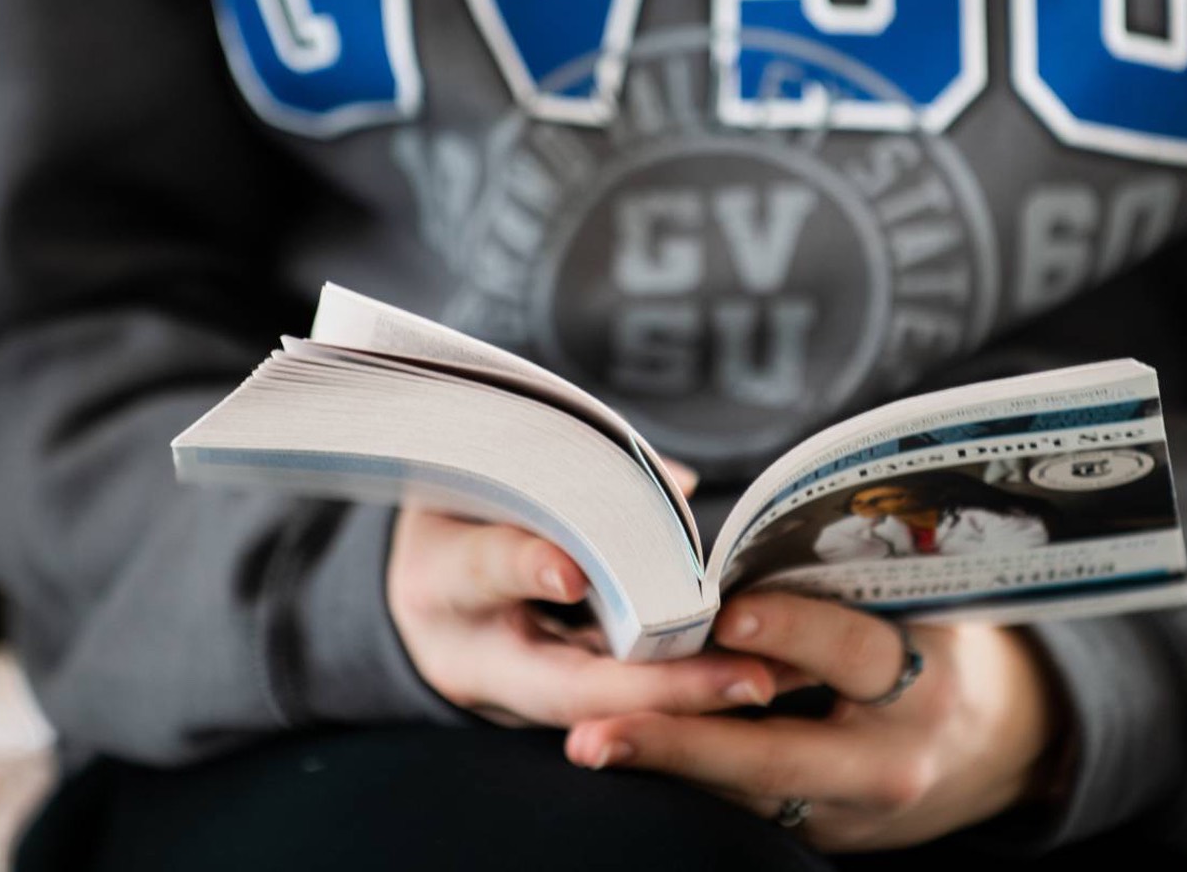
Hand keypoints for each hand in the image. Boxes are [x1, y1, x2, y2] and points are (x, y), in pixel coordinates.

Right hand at [387, 461, 779, 727]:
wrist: (424, 582)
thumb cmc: (463, 504)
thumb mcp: (488, 472)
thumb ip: (566, 470)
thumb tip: (675, 484)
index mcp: (437, 577)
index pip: (481, 569)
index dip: (525, 569)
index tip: (572, 575)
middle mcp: (470, 655)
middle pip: (563, 686)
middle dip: (655, 689)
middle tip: (742, 678)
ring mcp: (508, 699)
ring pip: (599, 713)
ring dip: (684, 706)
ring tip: (761, 683)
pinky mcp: (546, 715)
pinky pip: (616, 714)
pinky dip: (679, 702)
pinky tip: (746, 687)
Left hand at [563, 592, 1063, 850]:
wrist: (1008, 746)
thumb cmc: (950, 646)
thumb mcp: (927, 606)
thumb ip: (856, 582)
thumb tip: (762, 532)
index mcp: (927, 684)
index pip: (851, 653)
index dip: (789, 630)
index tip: (722, 612)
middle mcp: (891, 760)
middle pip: (775, 757)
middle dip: (681, 742)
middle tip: (594, 732)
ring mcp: (856, 812)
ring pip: (749, 792)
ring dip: (667, 765)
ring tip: (590, 743)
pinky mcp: (830, 838)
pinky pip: (751, 807)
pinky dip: (691, 776)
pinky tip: (629, 752)